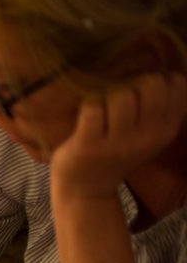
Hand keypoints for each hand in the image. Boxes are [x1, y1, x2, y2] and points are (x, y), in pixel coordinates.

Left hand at [50, 71, 186, 199]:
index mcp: (166, 130)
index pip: (175, 87)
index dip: (157, 80)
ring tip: (103, 110)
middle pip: (150, 85)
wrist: (86, 188)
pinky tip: (87, 117)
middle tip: (120, 99)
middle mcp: (147, 137)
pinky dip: (88, 105)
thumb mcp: (149, 133)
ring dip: (108, 96)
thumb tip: (169, 74)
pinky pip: (93, 108)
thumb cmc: (118, 151)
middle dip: (133, 83)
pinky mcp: (89, 146)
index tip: (141, 93)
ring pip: (121, 96)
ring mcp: (118, 143)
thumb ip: (163, 106)